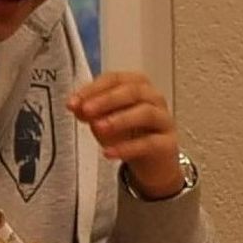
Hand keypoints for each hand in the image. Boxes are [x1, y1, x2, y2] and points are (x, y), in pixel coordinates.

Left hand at [70, 70, 181, 196]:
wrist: (152, 164)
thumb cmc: (130, 135)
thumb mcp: (103, 121)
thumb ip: (89, 112)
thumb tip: (75, 105)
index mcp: (137, 85)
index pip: (115, 79)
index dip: (93, 89)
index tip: (74, 101)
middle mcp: (154, 99)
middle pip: (133, 91)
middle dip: (107, 100)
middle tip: (87, 110)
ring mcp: (164, 120)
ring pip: (146, 113)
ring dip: (120, 119)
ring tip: (99, 128)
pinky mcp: (168, 143)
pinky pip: (149, 143)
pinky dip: (127, 148)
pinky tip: (109, 153)